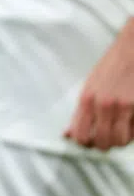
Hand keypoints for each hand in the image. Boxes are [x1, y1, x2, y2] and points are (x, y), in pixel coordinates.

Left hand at [65, 21, 133, 150]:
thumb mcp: (90, 86)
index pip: (80, 135)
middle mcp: (104, 105)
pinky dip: (132, 132)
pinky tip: (129, 123)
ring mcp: (124, 107)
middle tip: (105, 137)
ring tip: (119, 130)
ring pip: (120, 141)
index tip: (87, 141)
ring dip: (120, 140)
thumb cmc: (112, 66)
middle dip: (103, 144)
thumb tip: (68, 133)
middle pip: (101, 142)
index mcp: (87, 99)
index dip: (84, 143)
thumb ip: (80, 112)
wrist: (132, 50)